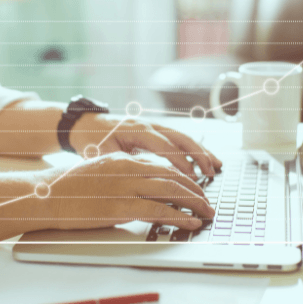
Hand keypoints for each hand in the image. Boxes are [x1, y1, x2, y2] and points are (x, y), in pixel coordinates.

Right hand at [41, 152, 214, 229]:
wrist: (43, 195)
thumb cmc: (67, 186)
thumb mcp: (98, 170)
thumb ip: (121, 173)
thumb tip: (142, 182)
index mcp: (122, 158)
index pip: (162, 164)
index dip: (183, 176)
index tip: (195, 186)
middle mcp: (127, 168)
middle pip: (172, 175)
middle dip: (195, 189)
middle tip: (207, 200)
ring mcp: (124, 187)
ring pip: (171, 190)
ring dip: (194, 202)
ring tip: (206, 212)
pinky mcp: (119, 207)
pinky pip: (158, 211)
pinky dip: (179, 216)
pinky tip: (191, 222)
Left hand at [69, 114, 222, 179]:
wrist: (86, 124)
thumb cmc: (91, 140)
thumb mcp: (100, 154)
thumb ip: (119, 164)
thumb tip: (134, 179)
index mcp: (134, 130)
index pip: (163, 145)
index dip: (178, 162)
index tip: (190, 177)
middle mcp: (148, 125)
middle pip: (180, 137)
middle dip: (198, 155)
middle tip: (210, 173)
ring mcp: (154, 125)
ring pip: (184, 136)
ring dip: (201, 151)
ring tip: (216, 166)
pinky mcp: (156, 130)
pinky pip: (179, 138)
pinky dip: (194, 149)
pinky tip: (206, 159)